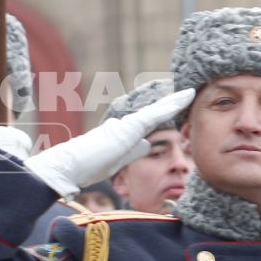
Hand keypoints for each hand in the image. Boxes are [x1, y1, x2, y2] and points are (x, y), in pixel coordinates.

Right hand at [27, 89, 195, 196]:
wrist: (70, 166)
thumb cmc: (86, 167)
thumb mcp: (115, 161)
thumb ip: (131, 151)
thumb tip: (146, 143)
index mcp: (122, 132)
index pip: (148, 121)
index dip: (163, 113)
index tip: (176, 105)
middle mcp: (125, 124)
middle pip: (154, 113)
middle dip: (170, 104)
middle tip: (187, 94)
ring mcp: (127, 124)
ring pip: (156, 110)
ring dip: (174, 102)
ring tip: (190, 93)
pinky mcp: (129, 128)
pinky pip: (156, 115)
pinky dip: (171, 106)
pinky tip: (185, 98)